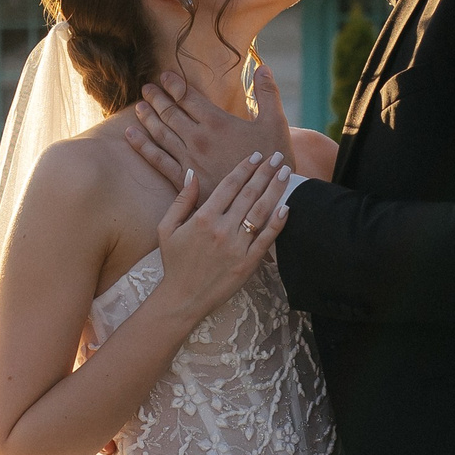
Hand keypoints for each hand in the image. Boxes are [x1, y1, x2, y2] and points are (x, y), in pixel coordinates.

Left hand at [125, 61, 292, 192]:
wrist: (269, 198)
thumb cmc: (275, 160)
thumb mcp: (276, 122)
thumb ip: (267, 93)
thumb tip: (262, 66)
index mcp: (217, 122)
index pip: (188, 97)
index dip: (175, 84)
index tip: (164, 76)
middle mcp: (198, 138)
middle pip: (171, 112)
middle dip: (157, 98)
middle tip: (146, 88)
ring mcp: (189, 158)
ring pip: (161, 133)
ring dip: (148, 117)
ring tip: (138, 106)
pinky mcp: (185, 178)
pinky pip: (158, 159)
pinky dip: (143, 146)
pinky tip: (131, 135)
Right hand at [149, 150, 290, 331]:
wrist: (183, 298)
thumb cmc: (174, 262)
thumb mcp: (167, 228)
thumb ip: (182, 200)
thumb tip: (192, 174)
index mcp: (203, 218)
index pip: (229, 185)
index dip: (245, 168)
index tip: (256, 156)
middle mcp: (222, 229)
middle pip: (249, 193)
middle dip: (265, 172)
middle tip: (277, 157)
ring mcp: (237, 246)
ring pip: (261, 211)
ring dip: (275, 189)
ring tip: (285, 173)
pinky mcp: (247, 263)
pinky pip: (266, 239)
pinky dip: (278, 222)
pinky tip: (287, 206)